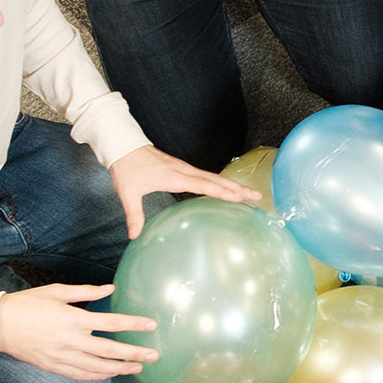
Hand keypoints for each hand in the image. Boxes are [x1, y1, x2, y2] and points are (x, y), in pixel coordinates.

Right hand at [0, 283, 157, 379]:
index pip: (111, 323)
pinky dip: (98, 377)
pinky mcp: (53, 366)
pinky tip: (110, 375)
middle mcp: (70, 340)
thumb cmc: (27, 304)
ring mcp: (61, 356)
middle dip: (134, 354)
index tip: (151, 326)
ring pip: (97, 368)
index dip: (133, 325)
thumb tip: (111, 289)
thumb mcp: (57, 291)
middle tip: (154, 356)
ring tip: (137, 368)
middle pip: (109, 351)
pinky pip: (80, 375)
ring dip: (120, 370)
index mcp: (73, 319)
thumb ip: (86, 291)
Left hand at [109, 144, 260, 239]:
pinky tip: (229, 190)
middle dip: (239, 188)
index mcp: (174, 176)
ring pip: (215, 177)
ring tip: (251, 194)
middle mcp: (185, 171)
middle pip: (217, 180)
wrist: (124, 147)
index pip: (203, 184)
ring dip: (234, 185)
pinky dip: (222, 183)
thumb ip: (133, 214)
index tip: (239, 197)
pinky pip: (208, 177)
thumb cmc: (126, 168)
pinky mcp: (184, 169)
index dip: (222, 191)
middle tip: (258, 196)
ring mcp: (186, 169)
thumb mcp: (127, 192)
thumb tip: (134, 236)